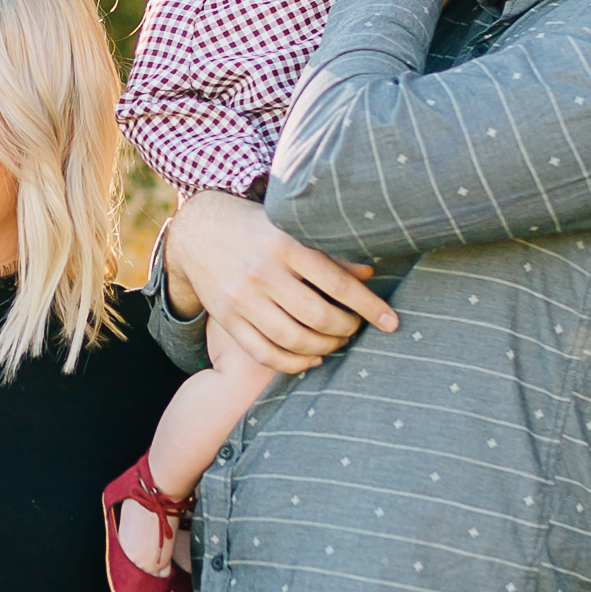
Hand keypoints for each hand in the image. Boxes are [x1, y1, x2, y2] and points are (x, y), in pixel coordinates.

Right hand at [162, 194, 399, 368]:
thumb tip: (369, 273)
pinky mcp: (226, 317)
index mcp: (285, 243)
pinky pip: (263, 352)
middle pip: (318, 316)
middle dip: (347, 329)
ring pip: (292, 338)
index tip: (391, 322)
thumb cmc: (256, 228)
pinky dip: (293, 363)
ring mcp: (241, 297)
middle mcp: (262, 271)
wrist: (198, 231)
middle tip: (356, 328)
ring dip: (324, 347)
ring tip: (337, 341)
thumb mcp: (290, 229)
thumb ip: (328, 254)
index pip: (338, 283)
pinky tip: (312, 357)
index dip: (369, 306)